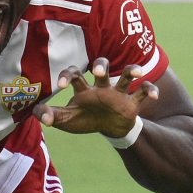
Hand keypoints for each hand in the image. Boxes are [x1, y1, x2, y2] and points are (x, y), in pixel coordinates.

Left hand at [34, 57, 158, 137]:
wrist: (109, 128)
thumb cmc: (85, 119)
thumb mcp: (67, 120)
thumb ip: (51, 116)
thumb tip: (39, 116)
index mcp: (84, 89)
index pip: (75, 73)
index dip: (67, 75)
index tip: (60, 86)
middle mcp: (102, 86)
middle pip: (103, 65)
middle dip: (102, 65)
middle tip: (99, 71)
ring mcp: (119, 93)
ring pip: (127, 75)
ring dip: (132, 71)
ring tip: (136, 74)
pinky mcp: (133, 102)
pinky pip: (144, 92)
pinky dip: (150, 90)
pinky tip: (154, 95)